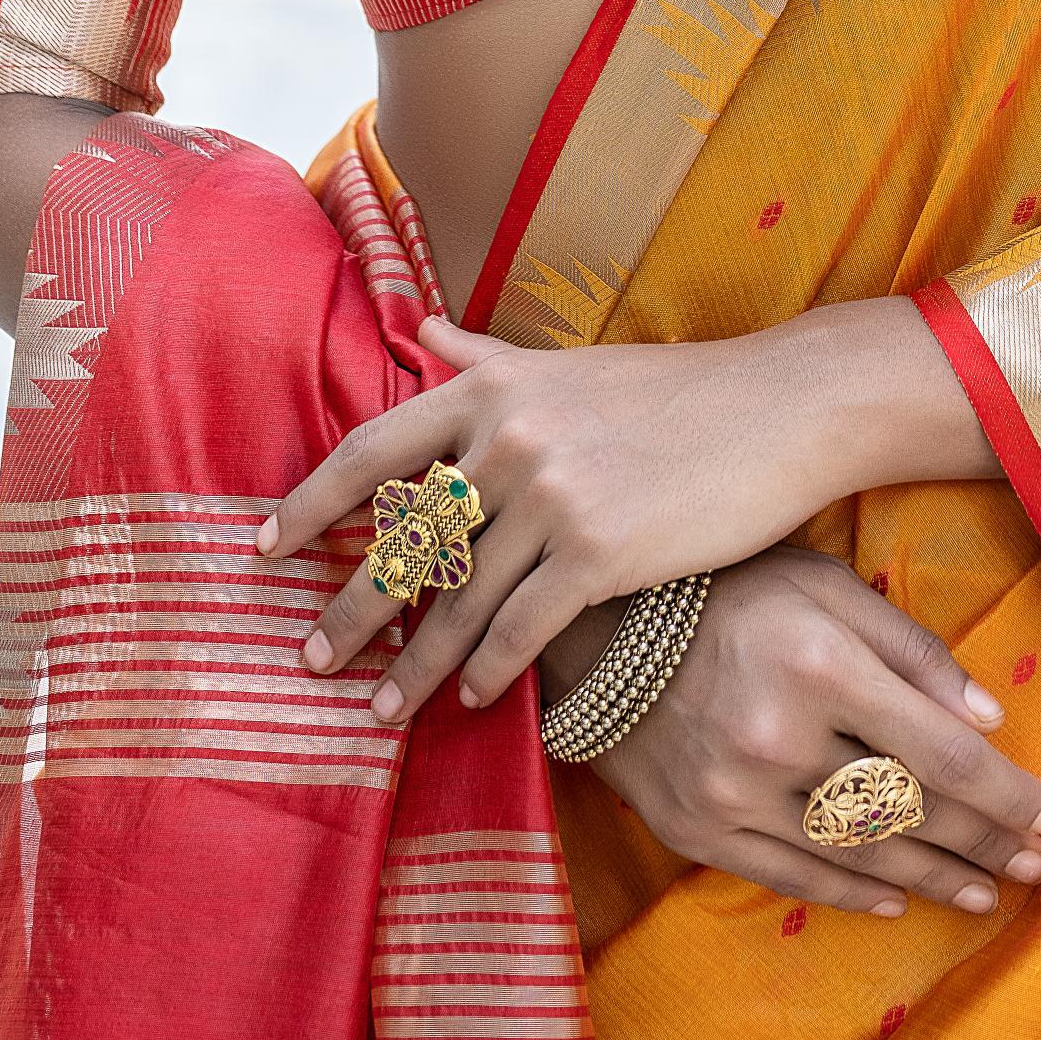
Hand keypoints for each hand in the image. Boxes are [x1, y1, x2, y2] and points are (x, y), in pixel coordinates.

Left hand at [263, 297, 991, 721]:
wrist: (775, 408)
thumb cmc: (672, 388)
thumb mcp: (567, 362)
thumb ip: (487, 355)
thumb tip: (421, 328)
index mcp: (491, 387)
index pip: (371, 449)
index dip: (309, 502)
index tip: (265, 549)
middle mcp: (507, 438)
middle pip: (403, 541)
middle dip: (350, 608)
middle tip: (310, 659)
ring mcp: (553, 496)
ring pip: (458, 600)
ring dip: (414, 664)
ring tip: (381, 711)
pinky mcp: (600, 553)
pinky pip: (522, 629)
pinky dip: (491, 671)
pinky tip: (478, 700)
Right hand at [557, 548, 1040, 921]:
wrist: (596, 628)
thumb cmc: (730, 590)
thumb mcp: (824, 585)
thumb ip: (911, 650)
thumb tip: (989, 721)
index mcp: (819, 663)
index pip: (941, 754)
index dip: (1004, 792)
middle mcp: (778, 735)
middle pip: (910, 812)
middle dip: (984, 842)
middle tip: (1035, 863)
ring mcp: (734, 792)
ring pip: (860, 856)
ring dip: (935, 879)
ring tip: (986, 891)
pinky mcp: (698, 831)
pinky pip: (794, 878)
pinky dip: (855, 894)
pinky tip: (901, 899)